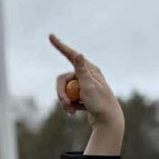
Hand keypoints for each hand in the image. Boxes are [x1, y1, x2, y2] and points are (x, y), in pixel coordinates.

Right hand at [49, 34, 123, 152]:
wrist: (108, 121)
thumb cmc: (100, 103)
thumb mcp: (89, 86)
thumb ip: (81, 70)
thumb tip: (78, 53)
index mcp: (89, 70)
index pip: (71, 56)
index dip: (60, 46)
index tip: (51, 36)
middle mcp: (87, 75)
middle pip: (63, 79)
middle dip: (60, 92)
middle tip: (64, 104)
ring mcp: (84, 86)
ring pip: (64, 90)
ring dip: (64, 101)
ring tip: (70, 111)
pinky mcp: (82, 96)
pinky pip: (68, 97)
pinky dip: (69, 105)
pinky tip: (75, 112)